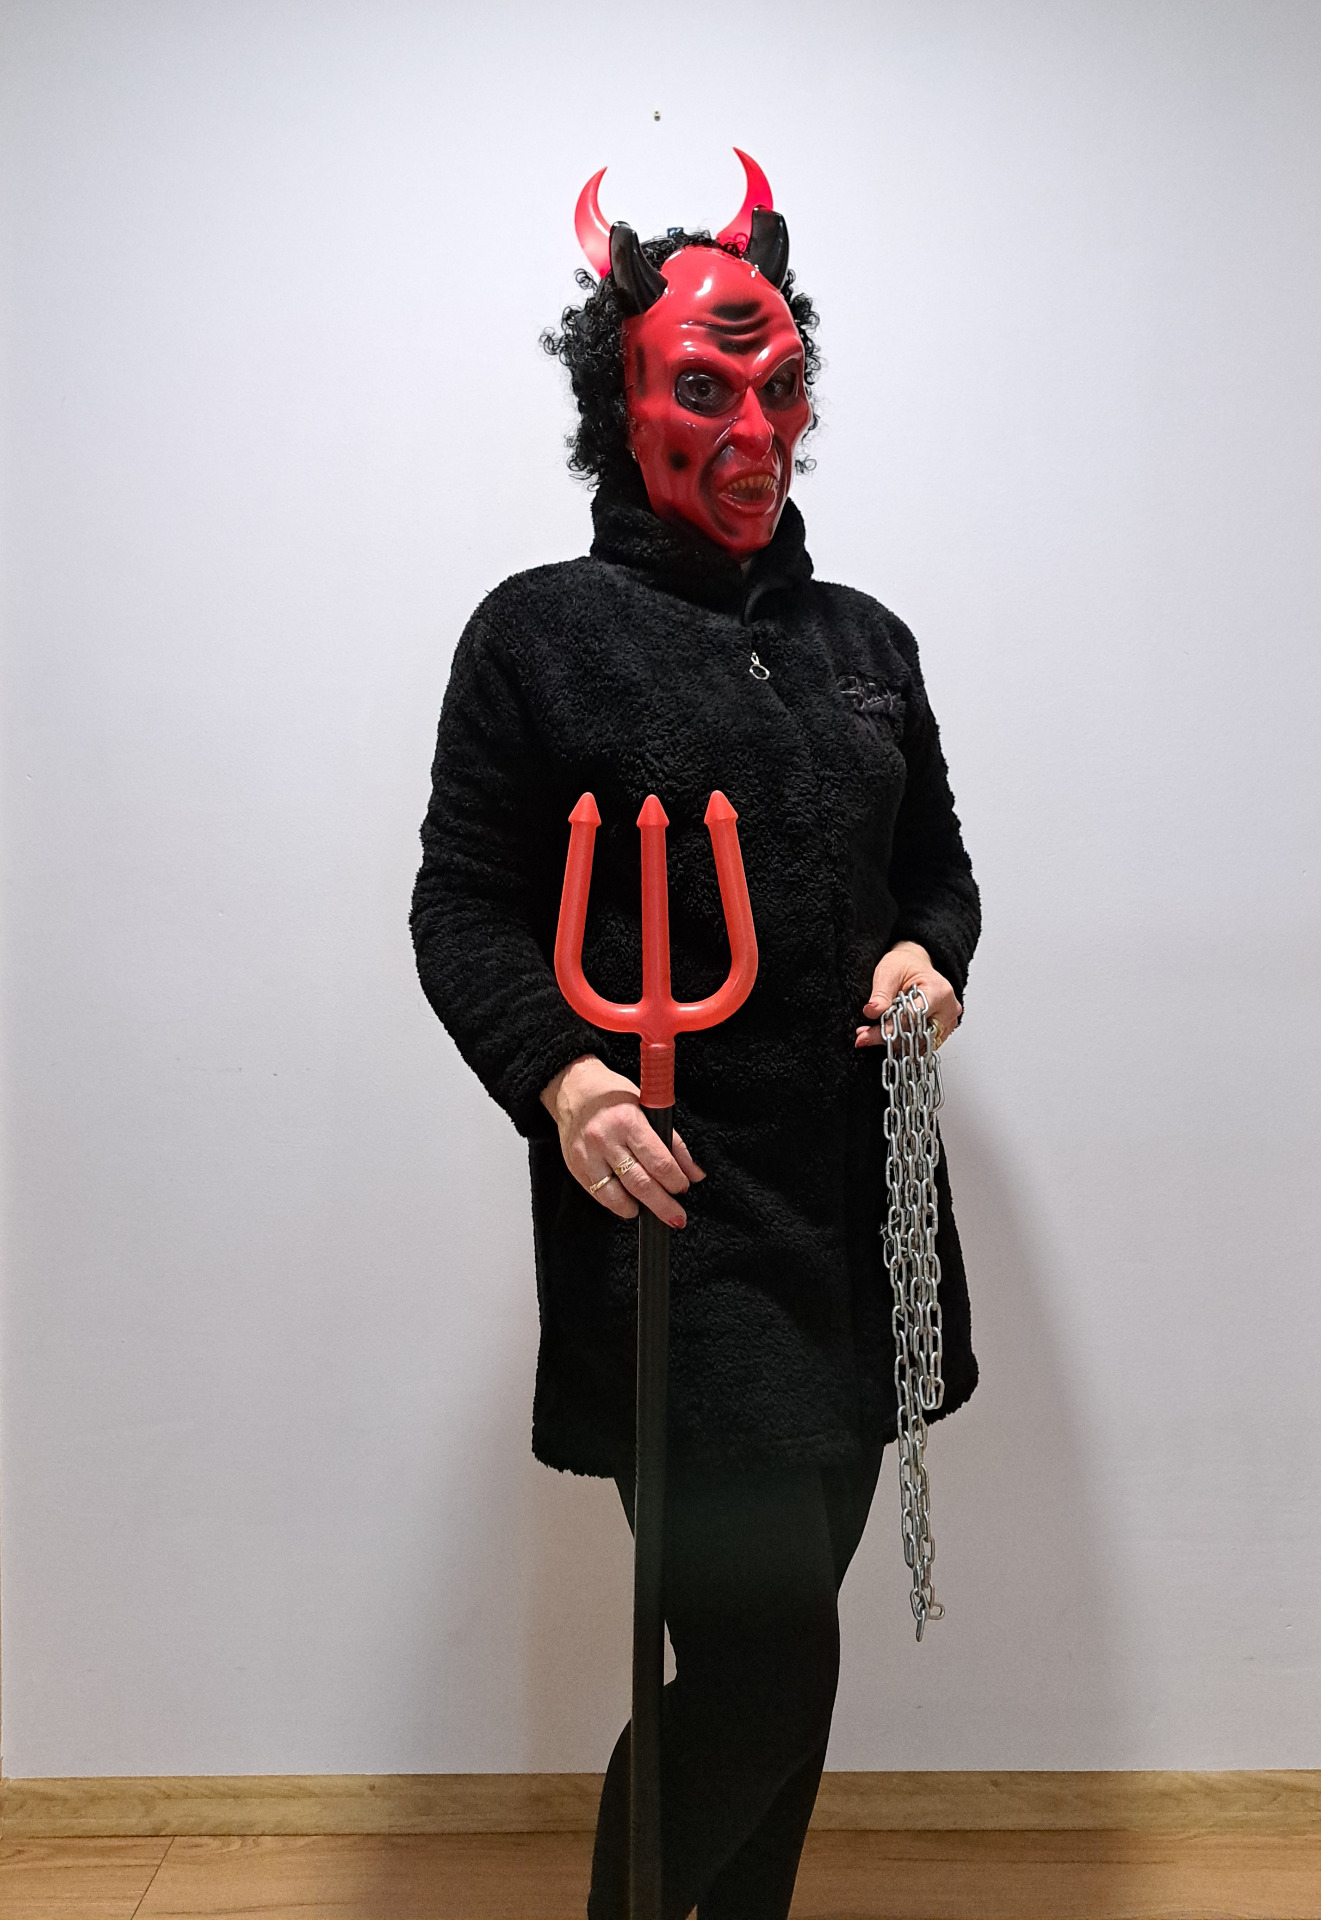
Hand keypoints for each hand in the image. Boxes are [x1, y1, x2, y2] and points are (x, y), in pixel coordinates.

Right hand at [540, 1055, 705, 1227]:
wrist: (574, 1089)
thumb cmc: (613, 1095)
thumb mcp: (649, 1108)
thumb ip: (673, 1143)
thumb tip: (694, 1173)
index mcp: (628, 1121)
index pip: (658, 1162)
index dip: (675, 1181)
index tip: (682, 1187)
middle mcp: (605, 1140)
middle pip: (640, 1184)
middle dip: (663, 1205)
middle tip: (677, 1217)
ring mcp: (587, 1156)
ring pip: (617, 1197)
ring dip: (639, 1208)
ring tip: (651, 1210)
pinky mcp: (576, 1168)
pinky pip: (600, 1196)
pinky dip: (618, 1204)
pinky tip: (629, 1202)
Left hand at [855, 941, 960, 1050]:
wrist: (914, 964)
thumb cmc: (905, 965)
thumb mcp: (888, 972)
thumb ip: (881, 994)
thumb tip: (871, 1011)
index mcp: (939, 992)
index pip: (914, 1018)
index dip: (890, 1028)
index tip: (868, 1034)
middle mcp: (947, 1009)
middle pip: (917, 1034)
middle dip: (888, 1037)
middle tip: (864, 1036)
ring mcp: (947, 1022)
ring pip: (919, 1044)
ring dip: (894, 1042)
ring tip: (871, 1034)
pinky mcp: (942, 1030)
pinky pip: (921, 1044)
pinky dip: (902, 1042)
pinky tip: (887, 1035)